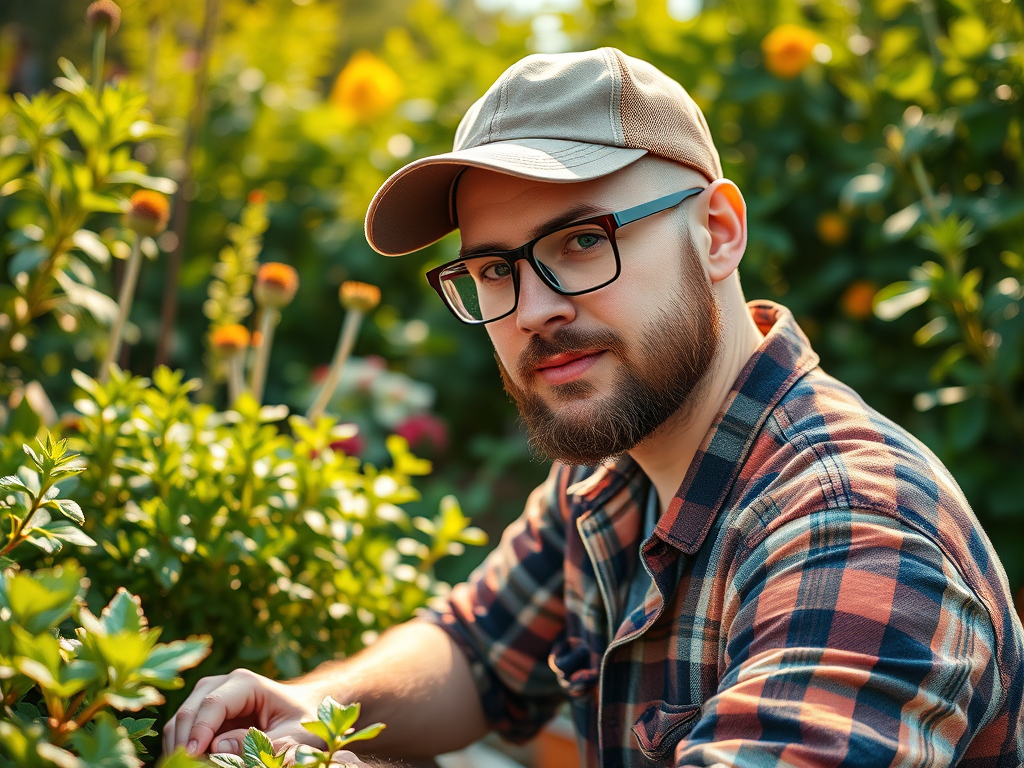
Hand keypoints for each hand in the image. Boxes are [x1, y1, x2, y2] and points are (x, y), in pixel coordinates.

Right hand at [162, 667, 326, 757]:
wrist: (303, 709)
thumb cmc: (302, 720)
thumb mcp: (295, 735)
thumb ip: (264, 743)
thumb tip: (218, 747)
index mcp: (246, 683)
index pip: (212, 704)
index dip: (199, 732)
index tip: (192, 757)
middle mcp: (222, 684)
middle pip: (189, 712)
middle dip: (184, 743)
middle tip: (190, 767)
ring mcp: (209, 696)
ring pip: (179, 722)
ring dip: (180, 748)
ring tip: (194, 766)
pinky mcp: (203, 713)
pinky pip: (182, 731)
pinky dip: (182, 749)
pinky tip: (194, 764)